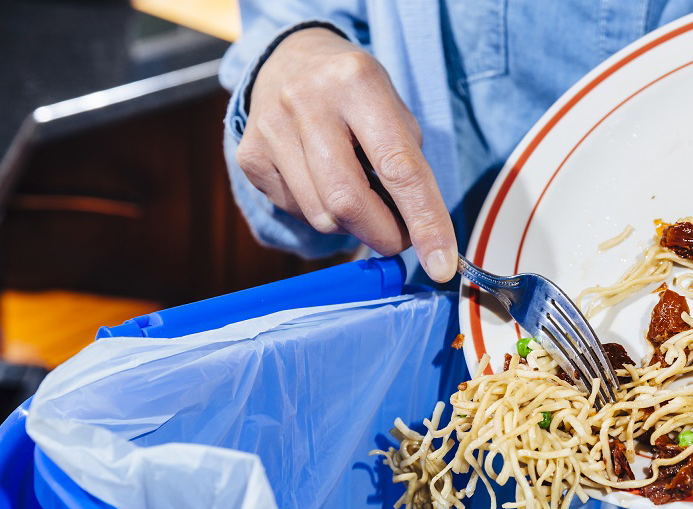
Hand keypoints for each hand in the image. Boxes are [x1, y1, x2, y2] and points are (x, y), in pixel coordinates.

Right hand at [237, 28, 456, 281]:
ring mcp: (271, 128)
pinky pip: (297, 212)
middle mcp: (308, 101)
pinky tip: (323, 182)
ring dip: (352, 225)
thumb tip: (419, 236)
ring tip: (359, 195)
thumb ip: (408, 168)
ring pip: (321, 216)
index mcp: (358, 83)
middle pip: (349, 202)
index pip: (400, 169)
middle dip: (383, 235)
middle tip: (400, 237)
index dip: (425, 222)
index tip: (442, 265)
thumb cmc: (355, 95)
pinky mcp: (250, 155)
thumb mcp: (394, 111)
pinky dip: (322, 212)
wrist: (290, 60)